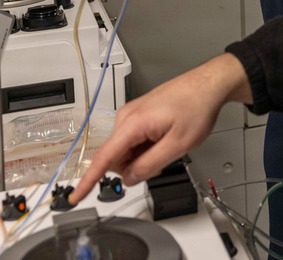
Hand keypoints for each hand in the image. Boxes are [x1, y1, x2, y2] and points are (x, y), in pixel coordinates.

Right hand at [69, 53, 251, 203]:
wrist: (208, 85)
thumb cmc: (197, 106)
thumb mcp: (178, 145)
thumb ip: (150, 165)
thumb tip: (129, 179)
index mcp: (132, 123)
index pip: (103, 158)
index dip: (88, 181)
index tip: (74, 197)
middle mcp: (127, 117)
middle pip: (116, 157)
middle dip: (134, 166)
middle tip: (162, 157)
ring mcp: (132, 115)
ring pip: (126, 150)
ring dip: (142, 156)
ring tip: (167, 143)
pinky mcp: (139, 115)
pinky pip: (134, 141)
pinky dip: (146, 147)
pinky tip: (164, 138)